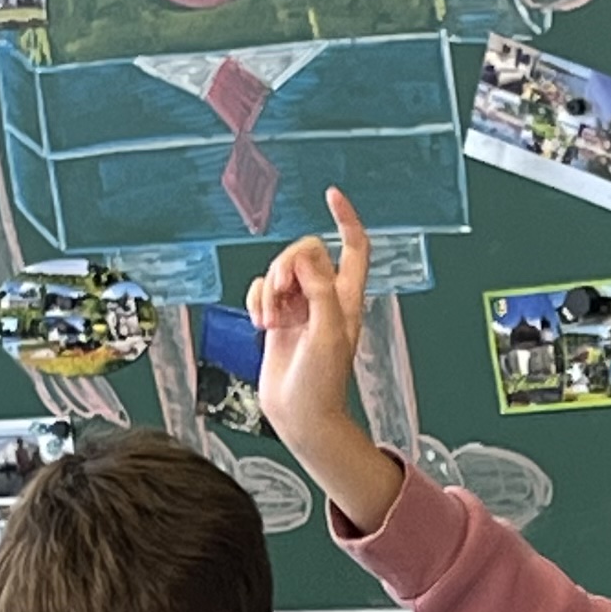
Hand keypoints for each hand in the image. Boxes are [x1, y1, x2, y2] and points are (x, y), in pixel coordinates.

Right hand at [247, 189, 401, 528]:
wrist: (301, 416)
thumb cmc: (322, 383)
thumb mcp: (328, 332)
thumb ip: (318, 290)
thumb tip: (307, 256)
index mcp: (346, 298)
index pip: (353, 247)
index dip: (345, 219)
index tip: (331, 195)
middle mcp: (324, 299)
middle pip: (304, 253)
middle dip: (286, 266)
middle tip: (283, 295)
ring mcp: (300, 309)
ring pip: (279, 272)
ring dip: (269, 290)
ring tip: (271, 321)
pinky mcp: (278, 320)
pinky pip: (262, 291)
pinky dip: (257, 301)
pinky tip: (261, 323)